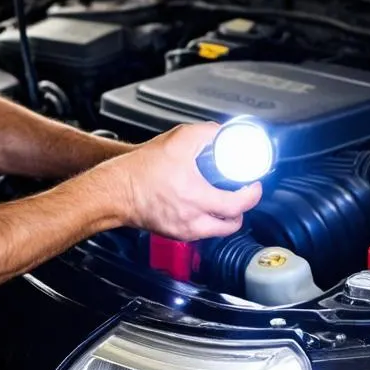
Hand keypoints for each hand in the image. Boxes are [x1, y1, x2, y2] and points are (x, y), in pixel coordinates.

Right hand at [114, 122, 261, 239]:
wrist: (115, 190)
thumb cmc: (140, 169)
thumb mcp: (177, 140)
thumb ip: (205, 133)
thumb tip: (224, 134)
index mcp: (195, 196)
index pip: (237, 204)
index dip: (252, 194)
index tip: (254, 185)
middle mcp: (192, 219)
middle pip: (233, 224)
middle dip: (242, 208)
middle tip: (242, 193)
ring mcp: (184, 231)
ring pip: (219, 231)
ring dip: (226, 218)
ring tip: (224, 202)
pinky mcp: (175, 235)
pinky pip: (202, 232)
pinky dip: (208, 222)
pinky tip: (202, 207)